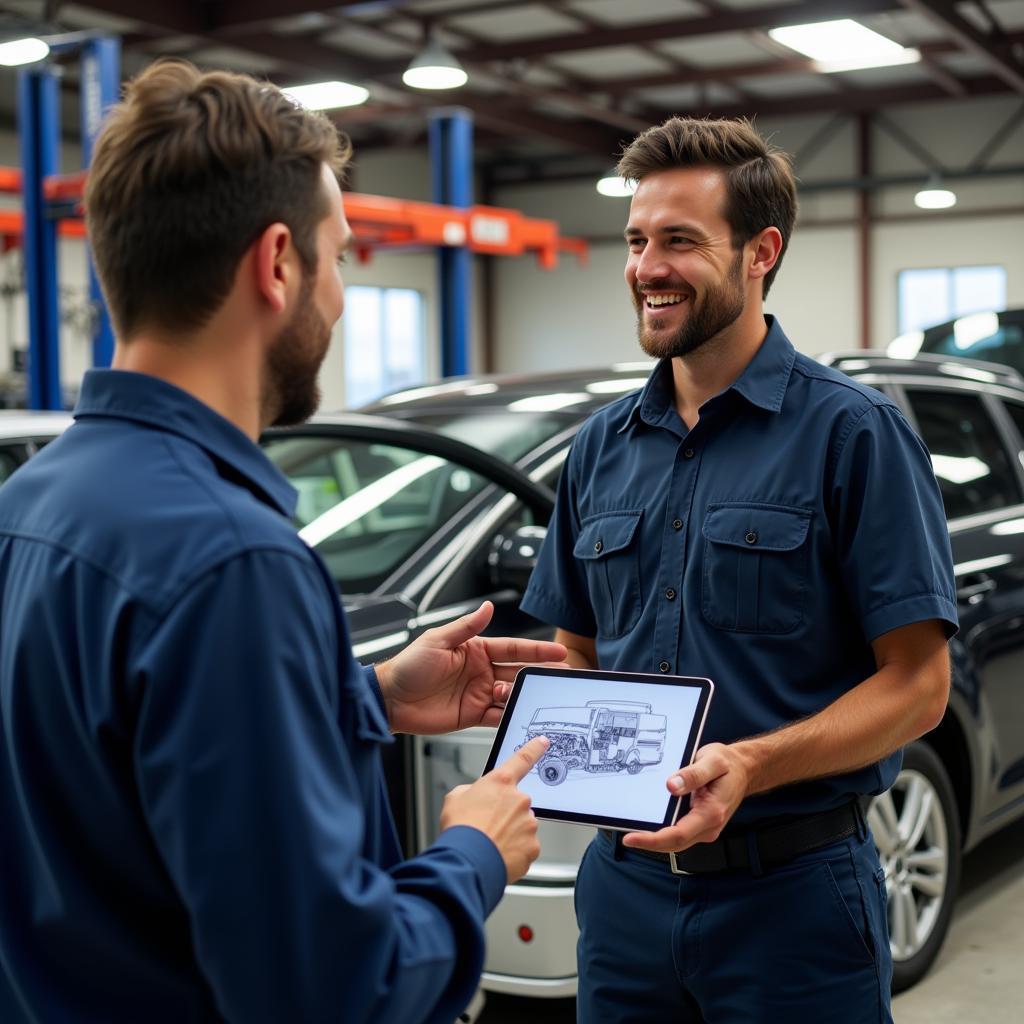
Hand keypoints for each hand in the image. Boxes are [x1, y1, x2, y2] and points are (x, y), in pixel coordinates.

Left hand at [375, 601, 566, 734]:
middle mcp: (481, 671)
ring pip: (511, 694)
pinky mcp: (472, 715)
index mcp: (475, 650)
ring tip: (537, 696)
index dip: (537, 650)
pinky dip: (511, 716)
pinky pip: (498, 716)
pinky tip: (523, 716)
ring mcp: (478, 694)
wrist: (390, 699)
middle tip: (561, 676)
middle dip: (539, 673)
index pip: (513, 649)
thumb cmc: (408, 666)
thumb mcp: (438, 640)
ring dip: (524, 695)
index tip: (558, 652)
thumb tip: (488, 607)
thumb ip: (467, 627)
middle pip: (518, 672)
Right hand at [441, 735, 549, 882]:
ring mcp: (528, 823)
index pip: (522, 759)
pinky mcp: (533, 846)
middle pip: (517, 803)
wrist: (467, 861)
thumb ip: (471, 791)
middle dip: (506, 813)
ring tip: (490, 842)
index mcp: (501, 782)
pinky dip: (514, 851)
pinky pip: (525, 847)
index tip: (543, 742)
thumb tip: (474, 795)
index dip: (534, 748)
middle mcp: (519, 799)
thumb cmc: (461, 829)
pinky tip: (499, 854)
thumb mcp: (455, 798)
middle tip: (488, 825)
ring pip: (522, 826)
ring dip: (510, 833)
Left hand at [621, 742, 751, 853]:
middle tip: (624, 835)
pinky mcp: (700, 824)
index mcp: (711, 813)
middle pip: (674, 843)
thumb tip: (671, 786)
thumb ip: (692, 774)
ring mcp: (704, 828)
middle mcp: (708, 826)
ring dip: (654, 839)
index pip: (677, 835)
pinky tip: (649, 822)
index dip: (652, 840)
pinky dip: (662, 831)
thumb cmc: (728, 765)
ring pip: (675, 841)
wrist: (744, 770)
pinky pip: (679, 833)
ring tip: (631, 828)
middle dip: (648, 842)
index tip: (630, 838)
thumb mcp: (712, 761)